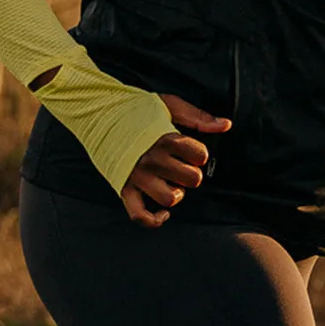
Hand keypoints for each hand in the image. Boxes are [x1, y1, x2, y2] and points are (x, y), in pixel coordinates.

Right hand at [121, 93, 231, 228]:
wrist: (99, 112)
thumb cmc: (135, 109)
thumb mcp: (169, 105)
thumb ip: (198, 117)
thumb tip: (226, 125)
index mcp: (166, 138)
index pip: (200, 156)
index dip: (199, 153)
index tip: (190, 149)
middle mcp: (152, 159)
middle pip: (192, 179)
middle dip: (191, 173)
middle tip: (180, 165)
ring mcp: (137, 176)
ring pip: (171, 198)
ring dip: (176, 193)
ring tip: (170, 182)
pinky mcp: (124, 189)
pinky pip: (140, 215)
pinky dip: (154, 220)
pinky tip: (163, 214)